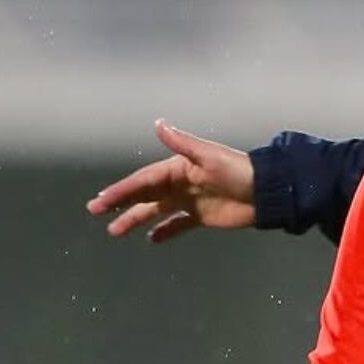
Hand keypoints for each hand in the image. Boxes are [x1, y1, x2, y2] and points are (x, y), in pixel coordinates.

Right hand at [89, 120, 256, 241]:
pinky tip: (151, 239)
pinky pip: (178, 225)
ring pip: (156, 210)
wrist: (267, 193)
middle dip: (120, 202)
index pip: (143, 180)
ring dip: (136, 218)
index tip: (101, 201)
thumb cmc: (238, 172)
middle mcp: (180, 184)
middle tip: (96, 211)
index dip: (121, 190)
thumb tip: (158, 123)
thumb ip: (182, 144)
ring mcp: (190, 201)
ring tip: (115, 231)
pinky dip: (165, 231)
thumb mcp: (208, 156)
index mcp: (178, 168)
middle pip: (144, 194)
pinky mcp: (202, 217)